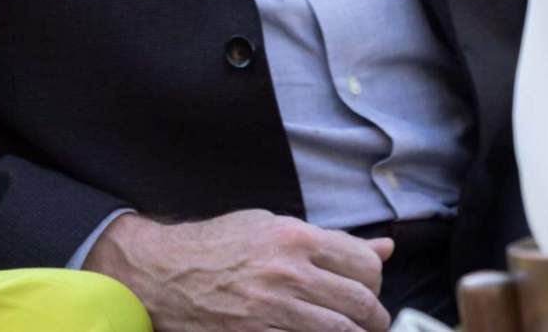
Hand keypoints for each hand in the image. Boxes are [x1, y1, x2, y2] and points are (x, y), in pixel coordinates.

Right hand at [83, 209, 393, 331]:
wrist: (163, 272)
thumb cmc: (217, 246)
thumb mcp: (271, 226)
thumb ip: (330, 240)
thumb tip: (384, 247)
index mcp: (295, 237)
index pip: (366, 264)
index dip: (374, 281)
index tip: (366, 288)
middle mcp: (289, 272)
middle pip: (362, 303)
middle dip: (374, 316)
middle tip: (369, 320)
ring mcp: (274, 308)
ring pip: (343, 331)